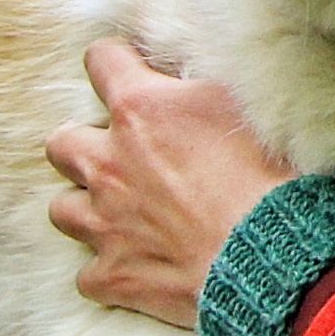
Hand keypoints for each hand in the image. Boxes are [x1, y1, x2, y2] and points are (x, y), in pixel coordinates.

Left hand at [46, 41, 291, 327]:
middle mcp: (109, 163)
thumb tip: (186, 75)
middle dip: (84, 145)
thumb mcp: (245, 103)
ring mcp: (105, 223)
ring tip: (121, 213)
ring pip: (63, 209)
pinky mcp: (115, 274)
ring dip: (88, 208)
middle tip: (121, 155)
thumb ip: (200, 85)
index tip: (134, 72)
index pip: (101, 60)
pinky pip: (90, 275)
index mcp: (141, 110)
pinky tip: (138, 265)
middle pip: (61, 143)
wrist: (273, 255)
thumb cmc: (270, 175)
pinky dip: (110, 270)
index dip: (117, 63)